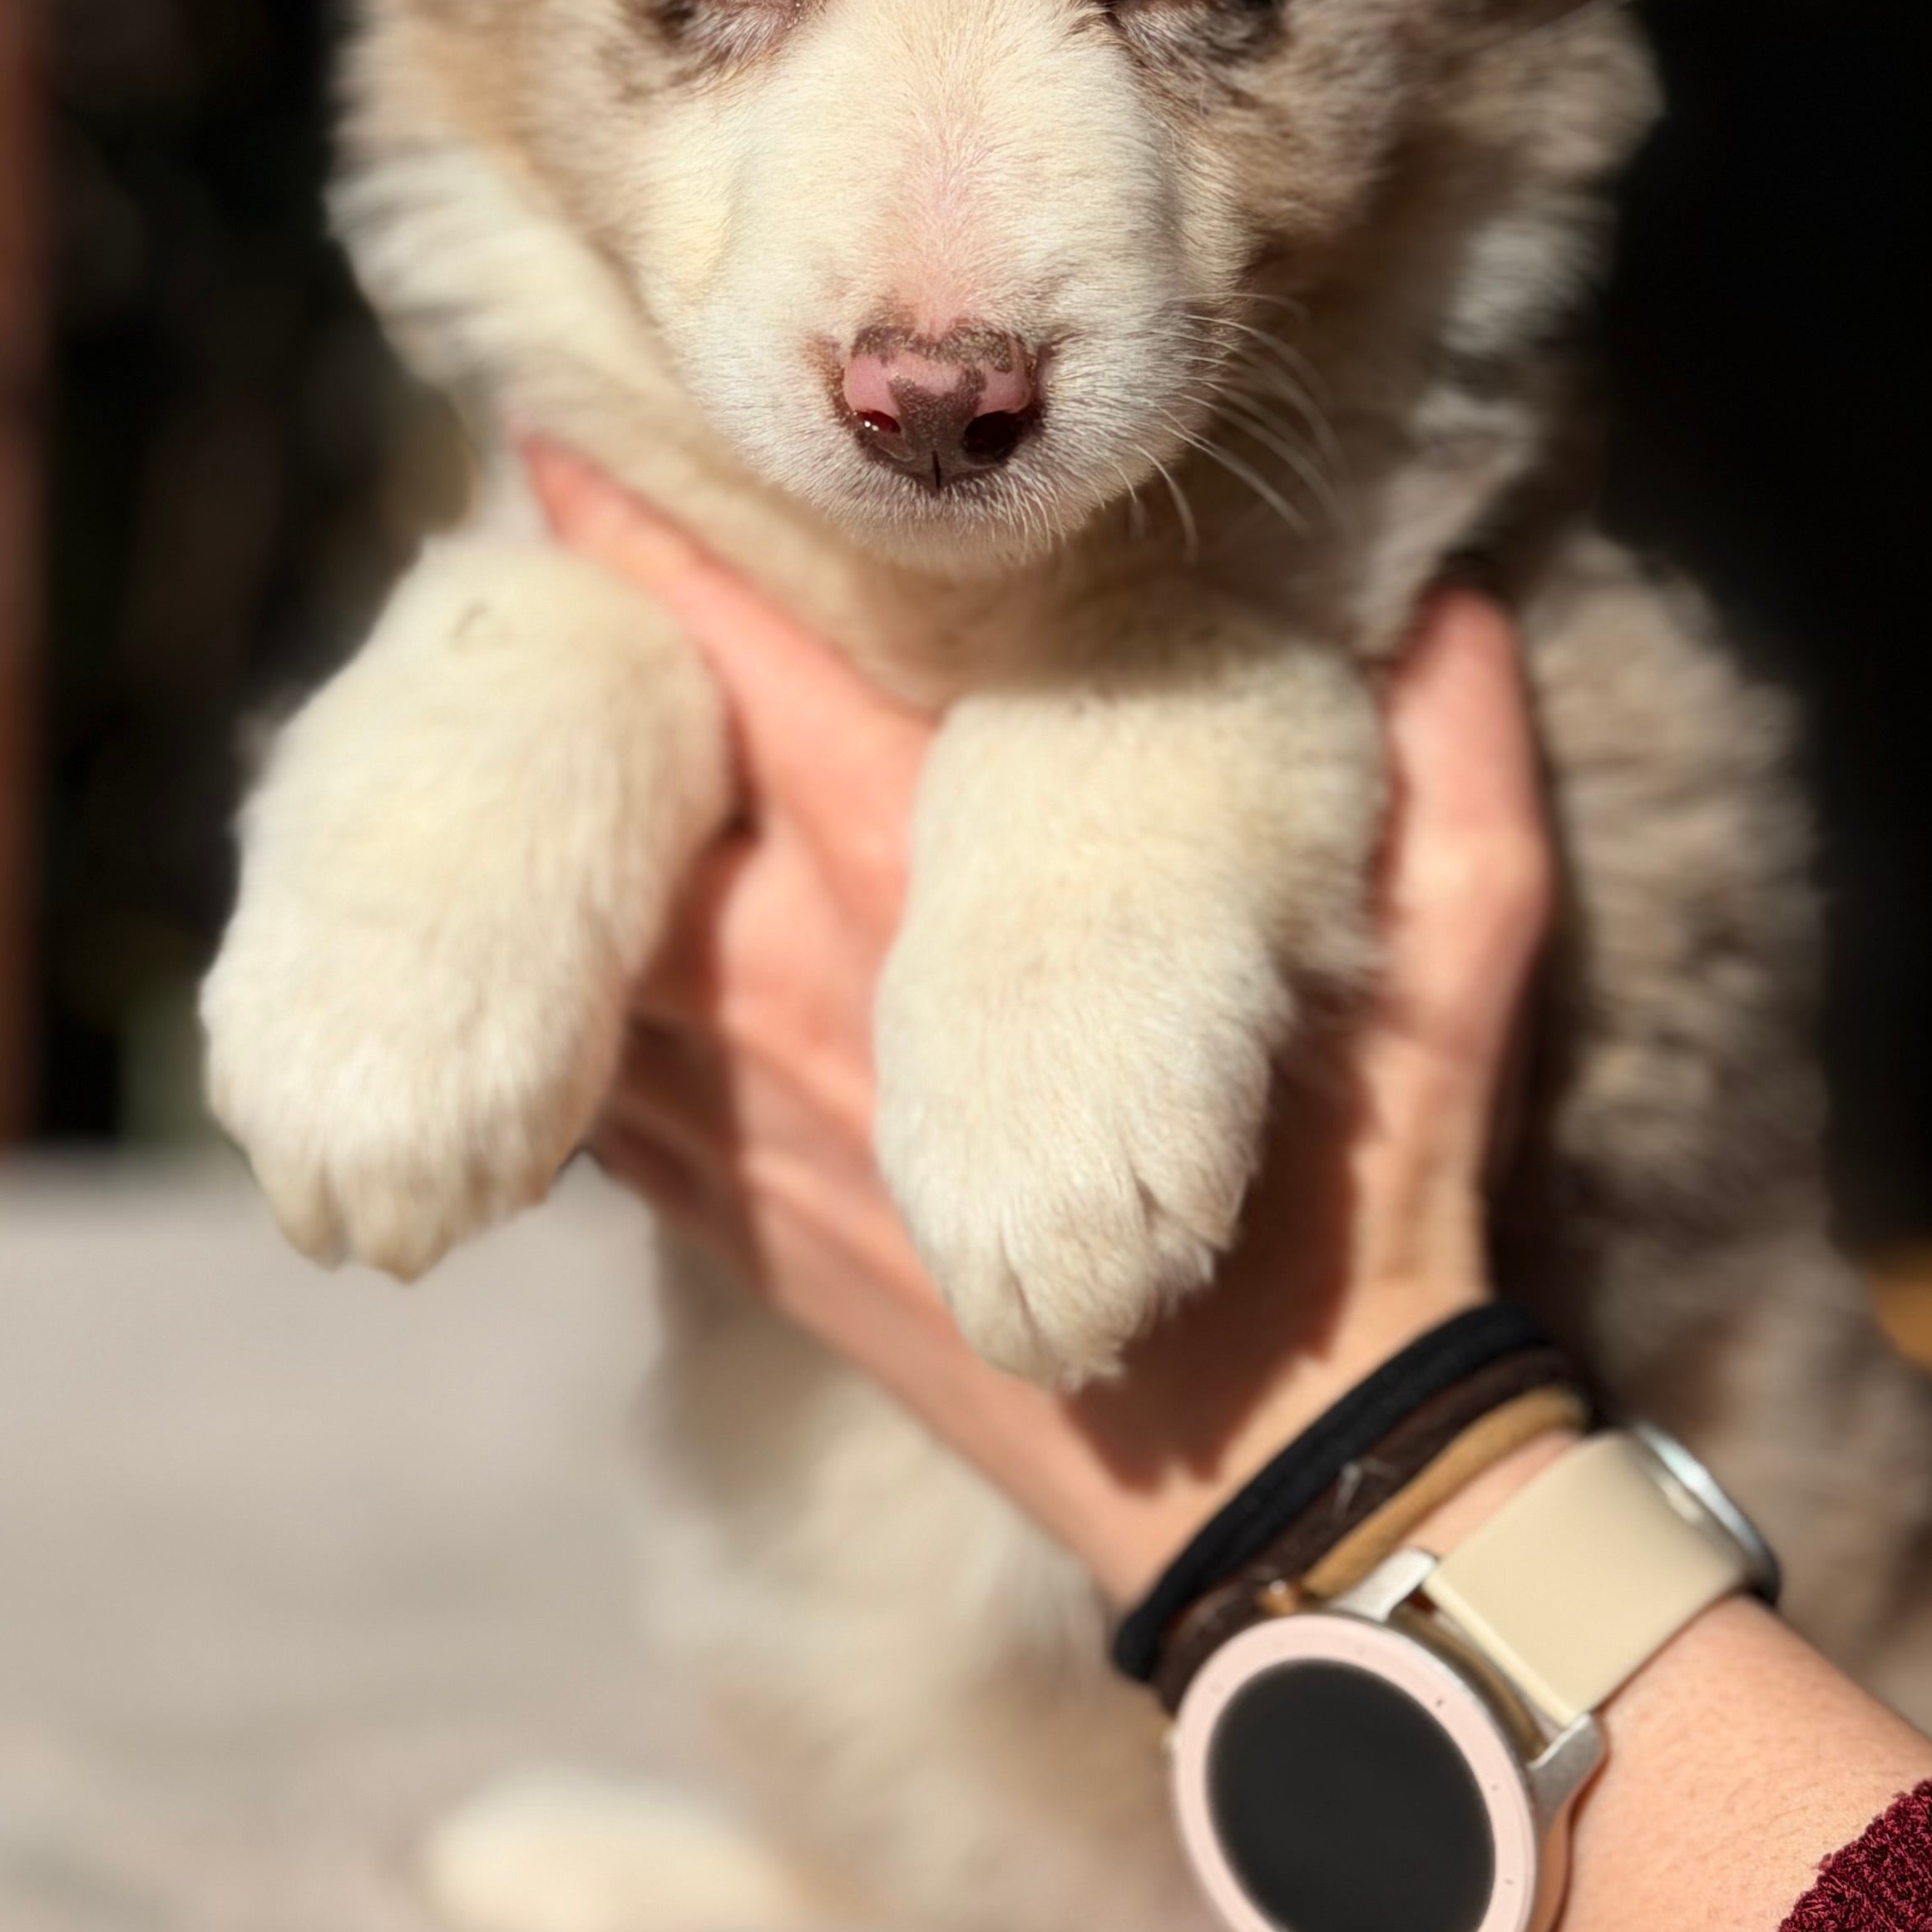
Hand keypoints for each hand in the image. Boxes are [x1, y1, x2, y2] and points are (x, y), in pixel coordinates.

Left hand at [524, 439, 1551, 1603]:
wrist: (1289, 1486)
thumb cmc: (1376, 1197)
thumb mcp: (1461, 946)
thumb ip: (1449, 745)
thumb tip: (1454, 580)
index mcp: (939, 880)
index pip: (748, 667)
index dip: (642, 551)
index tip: (554, 445)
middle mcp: (803, 983)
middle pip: (614, 787)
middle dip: (546, 668)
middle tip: (474, 556)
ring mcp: (750, 1124)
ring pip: (569, 947)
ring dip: (511, 844)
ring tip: (470, 730)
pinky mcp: (743, 1238)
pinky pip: (592, 1103)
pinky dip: (544, 1017)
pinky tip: (502, 957)